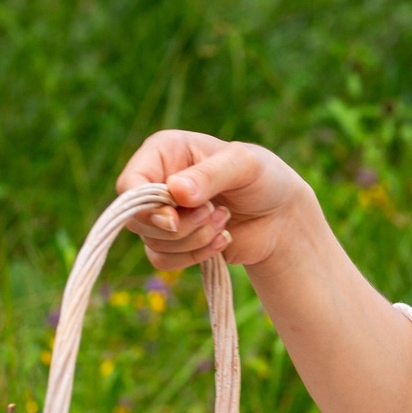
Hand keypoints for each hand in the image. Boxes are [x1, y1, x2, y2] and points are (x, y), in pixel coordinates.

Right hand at [116, 130, 320, 271]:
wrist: (282, 216)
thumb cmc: (265, 178)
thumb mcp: (244, 165)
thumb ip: (210, 175)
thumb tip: (176, 192)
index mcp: (163, 152)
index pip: (129, 185)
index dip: (145, 208)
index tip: (175, 218)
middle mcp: (156, 181)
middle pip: (137, 219)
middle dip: (179, 226)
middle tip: (215, 213)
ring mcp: (162, 213)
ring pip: (152, 242)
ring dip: (193, 240)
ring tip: (224, 221)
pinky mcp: (173, 241)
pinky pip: (164, 260)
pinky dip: (194, 256)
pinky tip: (222, 240)